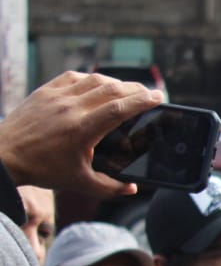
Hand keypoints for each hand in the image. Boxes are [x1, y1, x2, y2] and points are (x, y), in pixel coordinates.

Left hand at [0, 72, 162, 197]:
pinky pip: (74, 77)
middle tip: (149, 94)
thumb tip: (132, 188)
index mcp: (82, 129)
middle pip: (111, 88)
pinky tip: (98, 85)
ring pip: (94, 79)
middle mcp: (71, 108)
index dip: (142, 100)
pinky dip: (91, 79)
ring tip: (127, 90)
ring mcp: (56, 96)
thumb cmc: (42, 169)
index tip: (159, 97)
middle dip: (135, 89)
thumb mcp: (79, 183)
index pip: (119, 108)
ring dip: (116, 82)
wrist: (4, 155)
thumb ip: (110, 188)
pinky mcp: (45, 91)